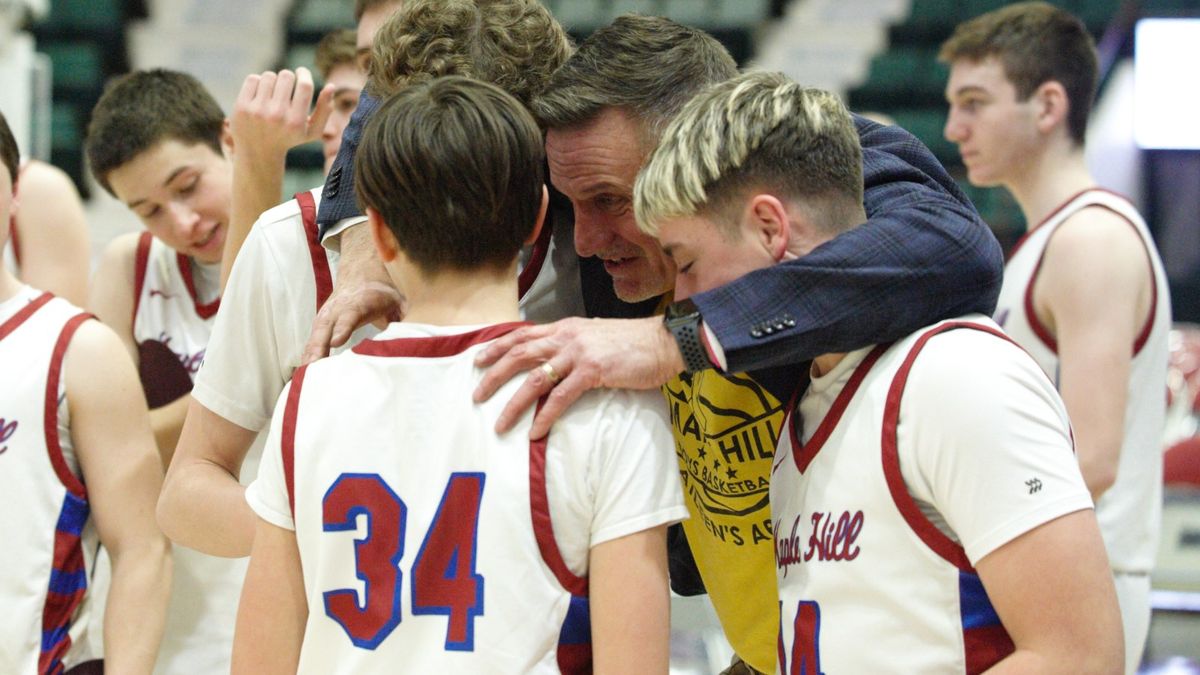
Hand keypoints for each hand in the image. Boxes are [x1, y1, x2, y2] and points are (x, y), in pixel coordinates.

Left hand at [231, 68, 333, 158]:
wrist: (257, 153)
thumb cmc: (290, 138)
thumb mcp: (312, 131)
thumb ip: (325, 110)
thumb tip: (332, 86)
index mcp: (296, 122)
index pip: (304, 85)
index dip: (304, 73)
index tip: (301, 72)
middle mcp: (277, 116)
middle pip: (286, 76)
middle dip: (288, 78)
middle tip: (286, 87)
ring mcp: (257, 111)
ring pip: (269, 76)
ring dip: (273, 81)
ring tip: (273, 93)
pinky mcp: (242, 107)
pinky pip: (253, 79)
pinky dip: (258, 83)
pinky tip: (260, 95)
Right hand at [301, 227, 402, 363]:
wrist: (362, 275)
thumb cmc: (384, 292)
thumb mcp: (400, 298)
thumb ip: (409, 314)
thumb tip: (421, 332)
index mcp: (361, 301)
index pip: (350, 314)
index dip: (344, 327)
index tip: (338, 341)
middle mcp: (339, 308)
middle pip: (326, 327)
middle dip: (319, 345)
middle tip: (314, 364)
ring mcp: (327, 316)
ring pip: (316, 336)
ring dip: (310, 354)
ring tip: (305, 375)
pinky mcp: (322, 325)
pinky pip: (313, 342)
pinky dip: (307, 357)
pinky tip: (303, 375)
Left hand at [473, 316, 684, 437]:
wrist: (664, 341)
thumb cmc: (634, 343)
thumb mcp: (595, 337)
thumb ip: (573, 346)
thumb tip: (555, 362)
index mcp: (566, 327)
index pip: (523, 334)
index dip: (497, 346)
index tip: (478, 359)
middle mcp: (567, 337)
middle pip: (519, 353)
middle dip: (494, 374)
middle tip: (477, 394)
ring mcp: (578, 353)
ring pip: (535, 378)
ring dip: (514, 403)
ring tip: (500, 423)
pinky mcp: (593, 371)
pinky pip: (561, 397)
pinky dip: (546, 416)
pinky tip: (536, 432)